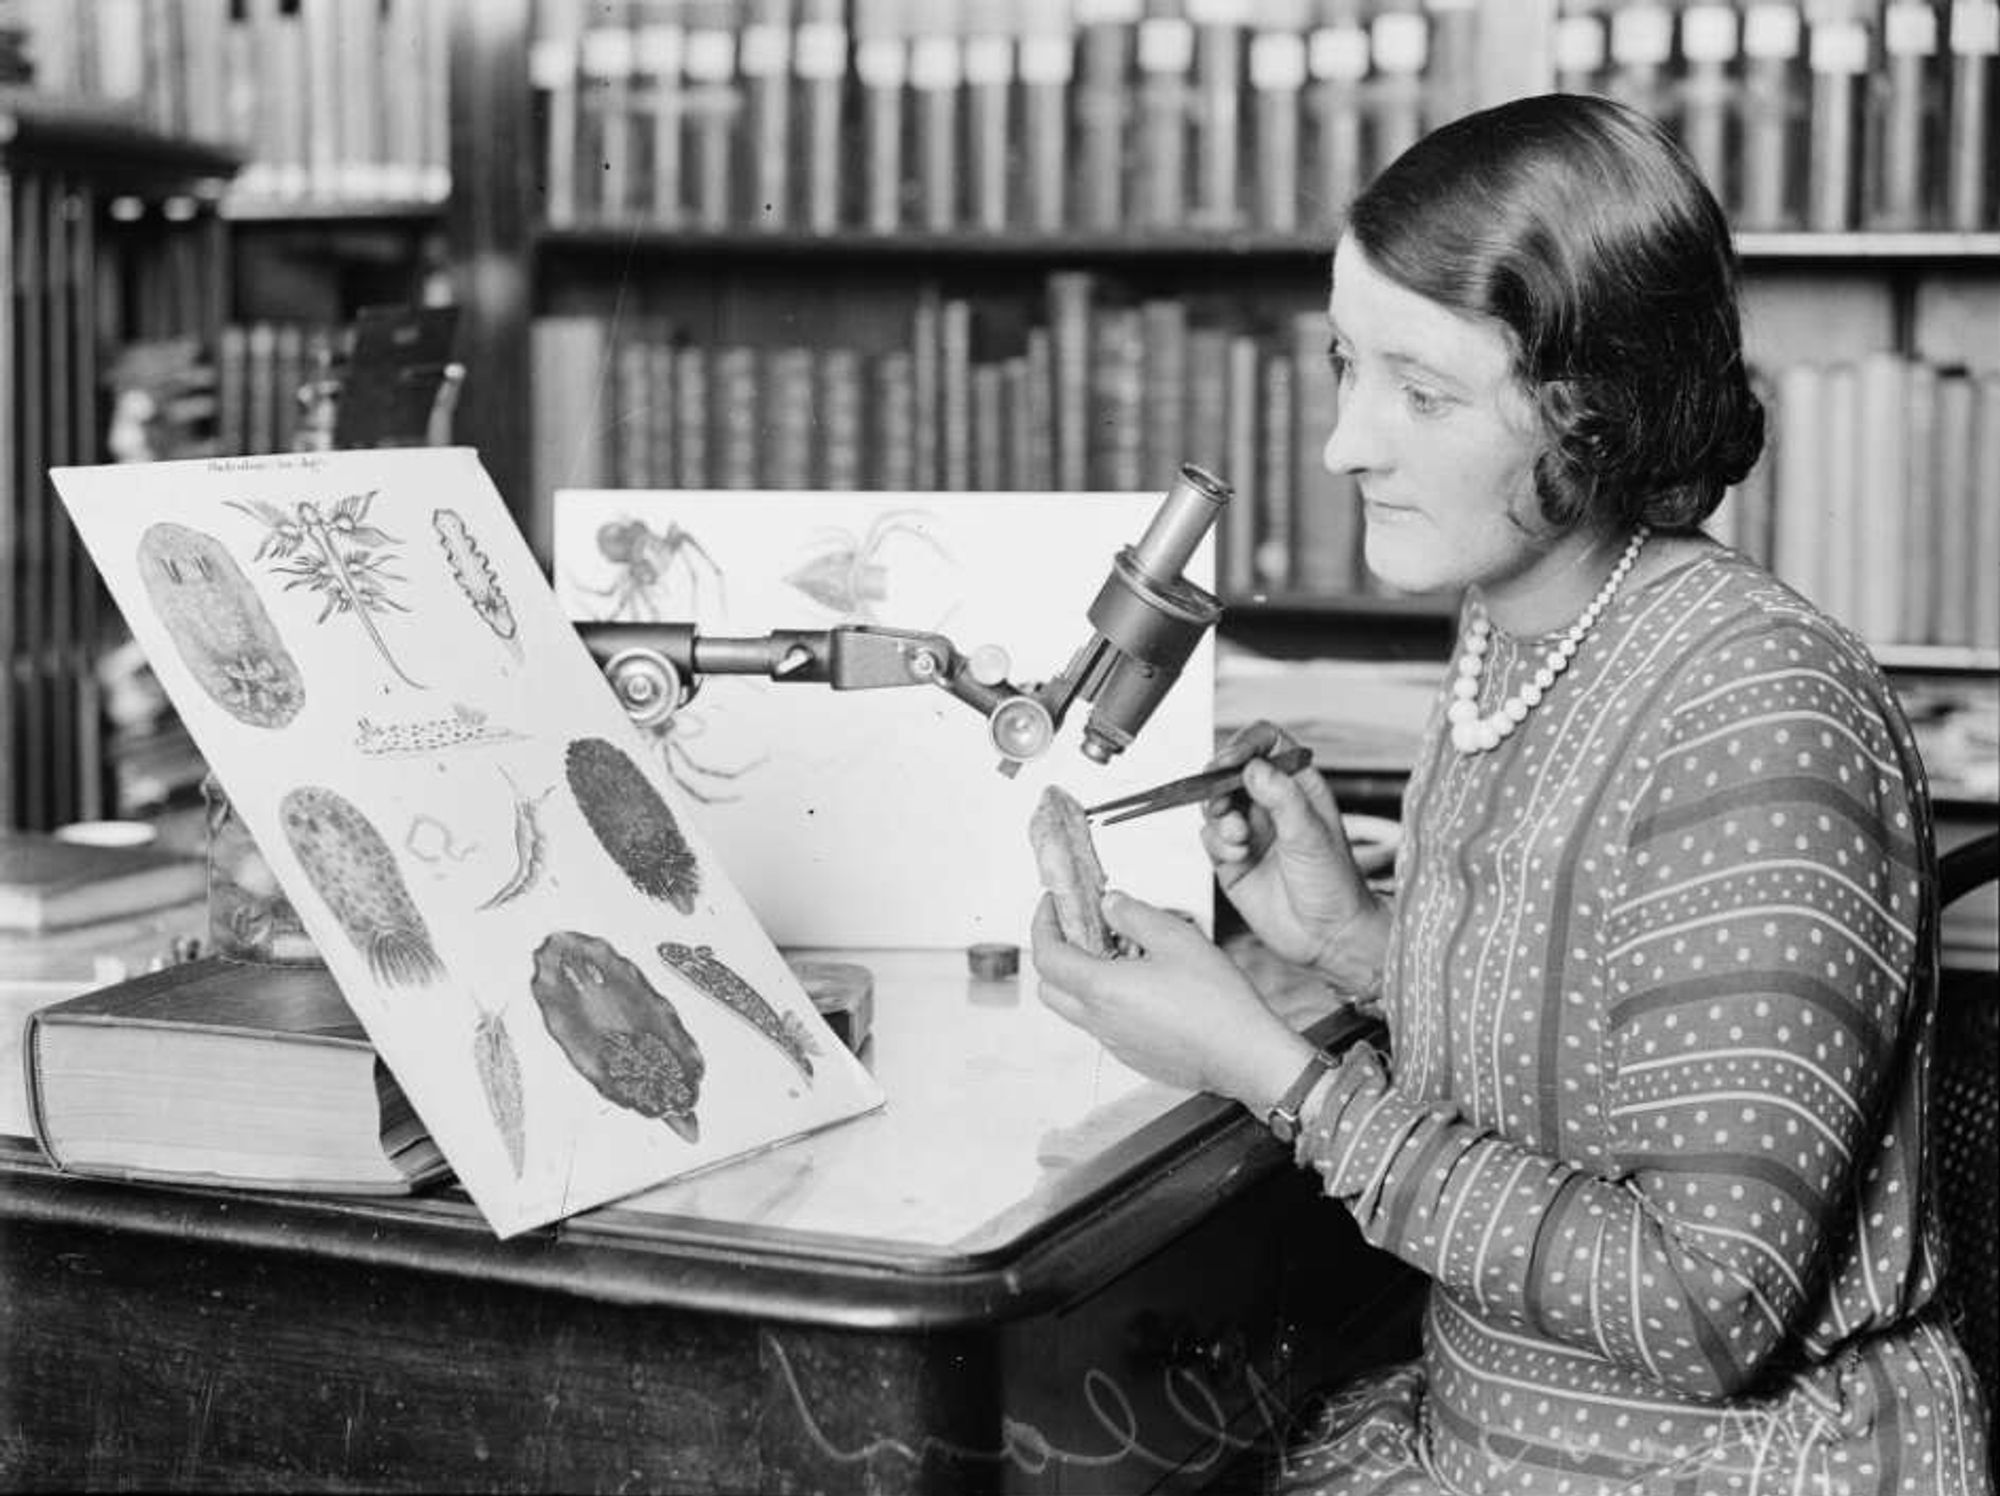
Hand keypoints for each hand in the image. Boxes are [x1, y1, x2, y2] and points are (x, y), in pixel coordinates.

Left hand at [1030, 891, 1315, 1113]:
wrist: (1245, 1057)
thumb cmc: (1217, 1001)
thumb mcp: (1177, 940)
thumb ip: (1134, 916)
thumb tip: (1108, 904)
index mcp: (1102, 990)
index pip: (1046, 956)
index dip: (1042, 924)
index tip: (1052, 904)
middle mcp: (1100, 1021)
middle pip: (1049, 987)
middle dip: (1054, 952)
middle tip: (1077, 927)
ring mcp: (1114, 1044)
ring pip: (1074, 1008)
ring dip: (1080, 977)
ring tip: (1117, 952)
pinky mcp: (1132, 1056)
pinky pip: (1102, 1025)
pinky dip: (1104, 1000)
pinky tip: (1141, 984)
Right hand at [1200, 721, 1387, 991]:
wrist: (1327, 937)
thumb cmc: (1335, 884)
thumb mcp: (1312, 835)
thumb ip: (1283, 798)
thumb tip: (1252, 766)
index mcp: (1298, 786)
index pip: (1266, 743)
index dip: (1244, 744)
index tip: (1230, 761)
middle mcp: (1271, 803)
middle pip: (1229, 770)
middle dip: (1219, 784)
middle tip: (1220, 802)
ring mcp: (1250, 829)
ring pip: (1213, 803)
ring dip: (1218, 816)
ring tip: (1238, 838)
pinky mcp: (1231, 857)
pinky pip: (1209, 836)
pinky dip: (1216, 842)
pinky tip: (1237, 855)